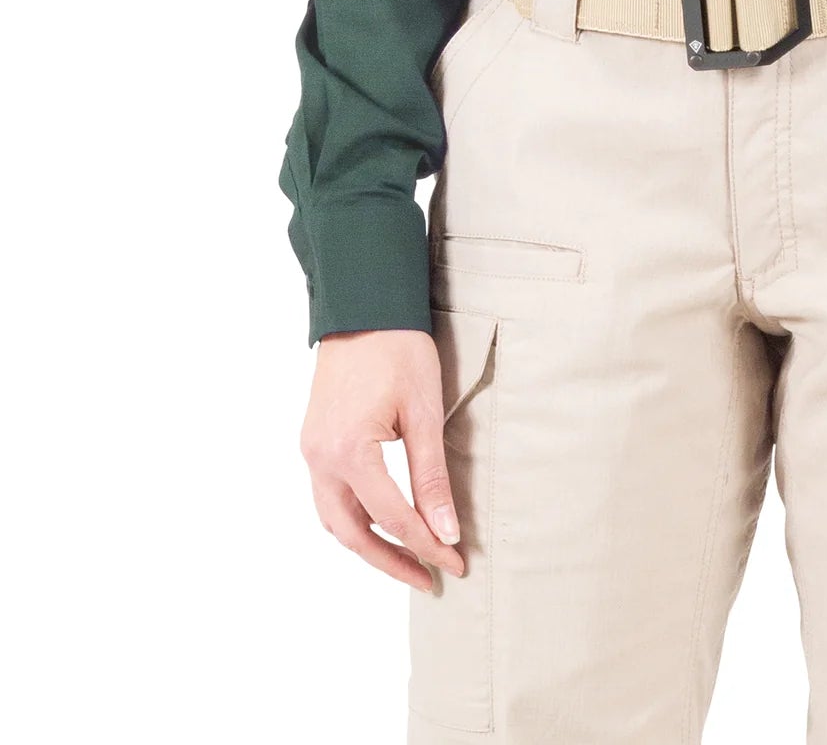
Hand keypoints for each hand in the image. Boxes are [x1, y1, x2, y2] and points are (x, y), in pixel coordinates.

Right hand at [300, 328, 464, 590]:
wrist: (364, 305)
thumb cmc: (399, 349)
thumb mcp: (425, 412)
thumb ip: (432, 476)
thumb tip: (446, 530)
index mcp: (349, 452)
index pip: (394, 518)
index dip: (427, 545)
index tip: (457, 563)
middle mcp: (321, 458)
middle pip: (353, 533)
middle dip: (392, 561)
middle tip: (430, 579)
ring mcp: (312, 450)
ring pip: (335, 520)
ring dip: (369, 545)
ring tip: (408, 560)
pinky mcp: (315, 440)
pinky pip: (329, 496)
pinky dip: (355, 519)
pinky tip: (381, 524)